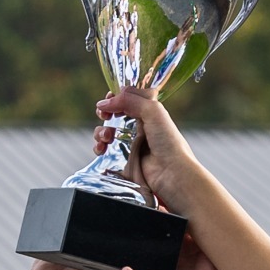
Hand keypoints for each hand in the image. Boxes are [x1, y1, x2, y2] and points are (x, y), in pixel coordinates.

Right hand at [93, 89, 205, 210]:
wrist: (171, 172)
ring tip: (107, 137)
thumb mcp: (153, 111)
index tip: (109, 99)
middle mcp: (138, 125)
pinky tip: (102, 149)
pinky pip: (105, 150)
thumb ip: (129, 100)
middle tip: (104, 115)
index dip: (116, 97)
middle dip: (105, 112)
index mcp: (147, 111)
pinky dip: (99, 147)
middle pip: (113, 113)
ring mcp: (130, 142)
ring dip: (101, 131)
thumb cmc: (168, 142)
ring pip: (106, 131)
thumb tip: (105, 102)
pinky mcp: (123, 158)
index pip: (127, 98)